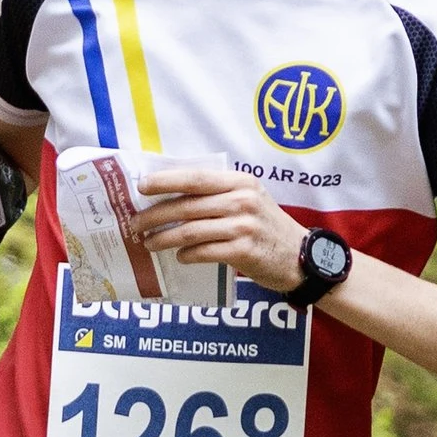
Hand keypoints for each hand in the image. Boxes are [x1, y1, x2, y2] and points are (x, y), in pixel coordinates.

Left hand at [132, 162, 310, 294]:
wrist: (301, 258)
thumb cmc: (268, 227)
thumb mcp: (249, 200)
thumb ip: (218, 194)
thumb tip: (172, 196)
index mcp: (241, 182)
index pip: (195, 178)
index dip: (166, 181)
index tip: (141, 186)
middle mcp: (242, 201)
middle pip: (187, 206)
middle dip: (155, 215)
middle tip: (135, 223)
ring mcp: (244, 227)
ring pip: (191, 231)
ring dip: (164, 238)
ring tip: (149, 243)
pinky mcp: (244, 251)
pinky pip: (205, 252)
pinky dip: (187, 255)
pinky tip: (179, 257)